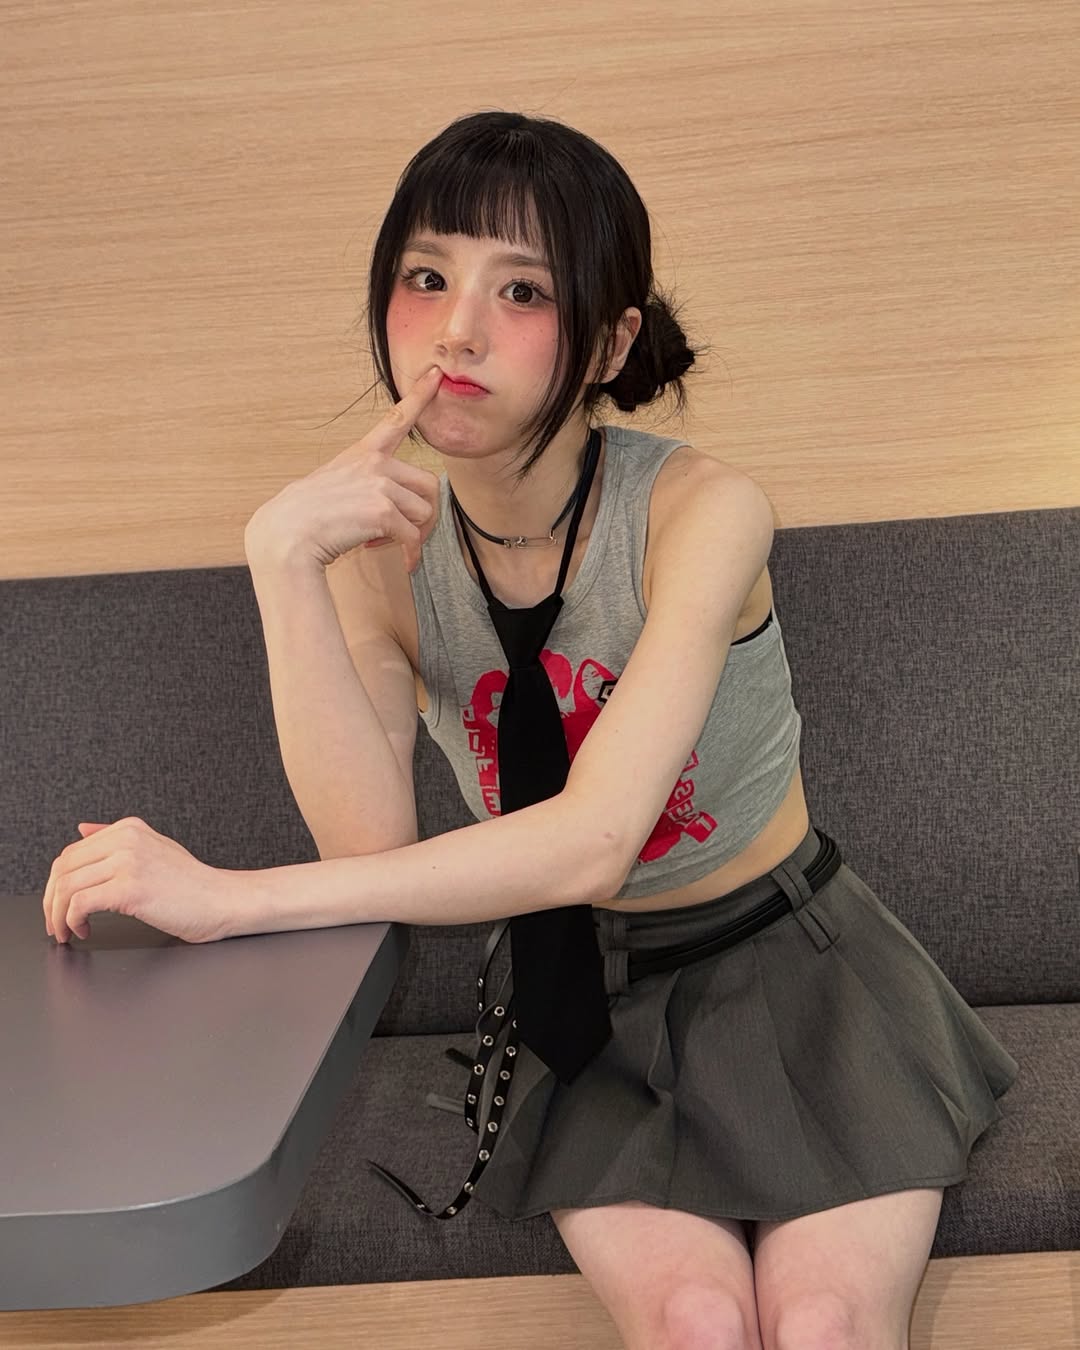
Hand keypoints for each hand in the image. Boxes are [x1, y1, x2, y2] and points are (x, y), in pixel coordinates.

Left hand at [43, 818, 235, 945]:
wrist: (223, 901)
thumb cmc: (193, 884)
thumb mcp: (154, 849)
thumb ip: (116, 838)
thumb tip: (82, 829)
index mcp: (129, 828)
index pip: (71, 853)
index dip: (57, 884)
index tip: (59, 906)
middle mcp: (126, 839)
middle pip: (63, 869)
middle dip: (51, 902)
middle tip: (56, 925)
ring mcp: (129, 861)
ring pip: (67, 887)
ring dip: (58, 916)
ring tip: (67, 932)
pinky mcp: (131, 888)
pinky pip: (81, 904)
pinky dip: (73, 921)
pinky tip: (84, 930)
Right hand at [245, 363, 444, 572]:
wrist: (287, 534)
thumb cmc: (307, 515)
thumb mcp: (334, 483)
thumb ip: (365, 483)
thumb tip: (391, 507)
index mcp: (363, 453)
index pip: (397, 419)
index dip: (420, 396)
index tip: (437, 375)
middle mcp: (375, 464)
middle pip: (429, 485)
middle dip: (423, 514)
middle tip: (405, 533)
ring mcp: (380, 485)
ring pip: (424, 513)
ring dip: (412, 535)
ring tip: (386, 543)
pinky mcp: (383, 512)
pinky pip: (414, 537)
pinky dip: (411, 554)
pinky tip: (402, 562)